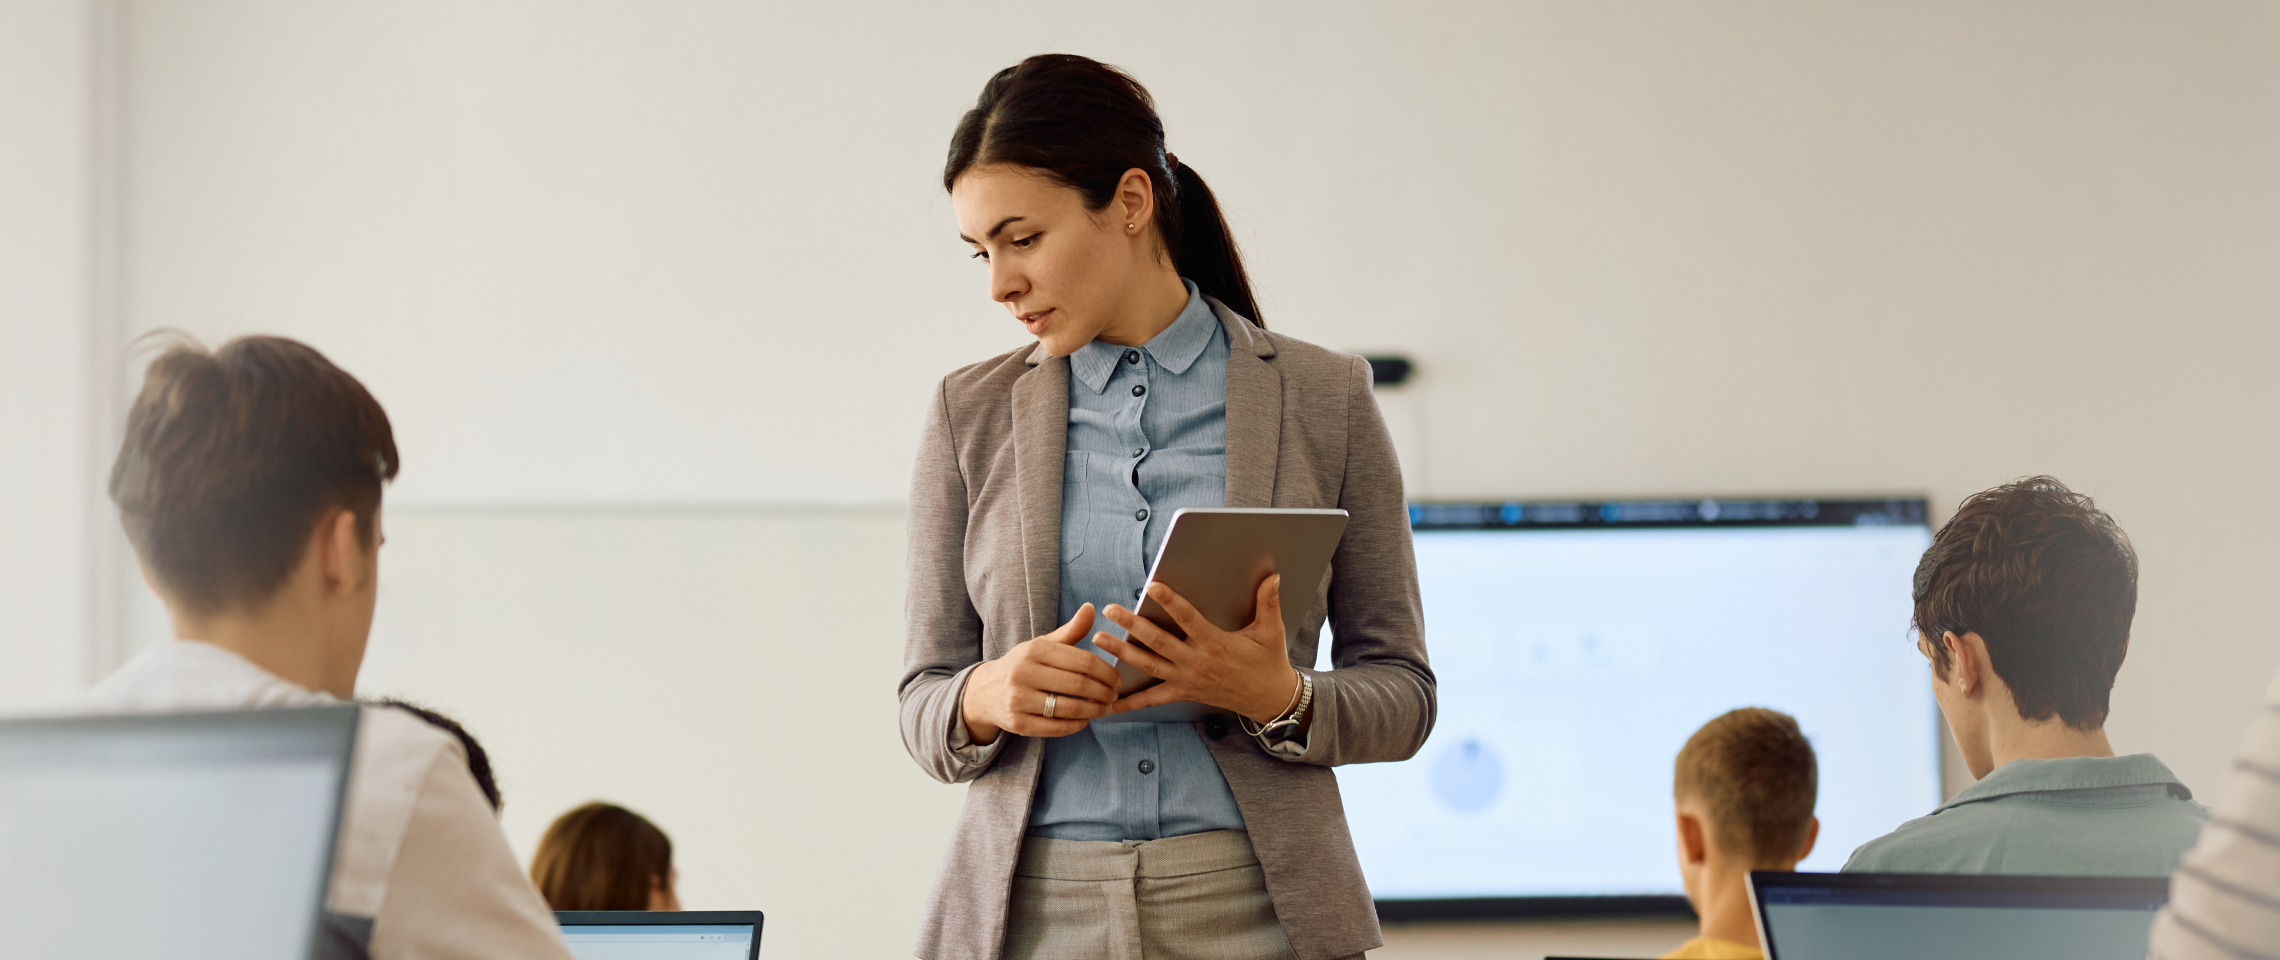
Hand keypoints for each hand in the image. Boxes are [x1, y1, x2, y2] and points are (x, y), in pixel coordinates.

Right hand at [959, 604, 1122, 744]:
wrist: (984, 691)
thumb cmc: (1022, 665)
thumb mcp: (1043, 645)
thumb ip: (1070, 630)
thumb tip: (1091, 608)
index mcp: (1034, 651)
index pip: (1082, 661)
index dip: (1106, 672)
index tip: (1118, 680)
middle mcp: (1023, 673)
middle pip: (1078, 685)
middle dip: (1104, 693)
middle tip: (1114, 696)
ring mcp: (1018, 700)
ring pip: (1069, 708)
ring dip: (1094, 711)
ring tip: (1104, 708)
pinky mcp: (1017, 723)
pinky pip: (1056, 727)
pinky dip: (1077, 725)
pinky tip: (1085, 719)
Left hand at [1096, 576, 1300, 722]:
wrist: (1269, 700)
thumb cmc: (1269, 663)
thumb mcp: (1271, 631)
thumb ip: (1268, 602)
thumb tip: (1273, 576)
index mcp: (1215, 643)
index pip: (1187, 619)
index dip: (1170, 602)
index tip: (1152, 586)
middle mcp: (1196, 662)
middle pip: (1158, 641)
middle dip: (1132, 625)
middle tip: (1111, 610)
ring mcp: (1186, 680)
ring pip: (1148, 665)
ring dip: (1122, 652)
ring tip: (1099, 639)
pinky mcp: (1183, 693)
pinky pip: (1152, 699)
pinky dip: (1129, 702)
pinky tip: (1107, 703)